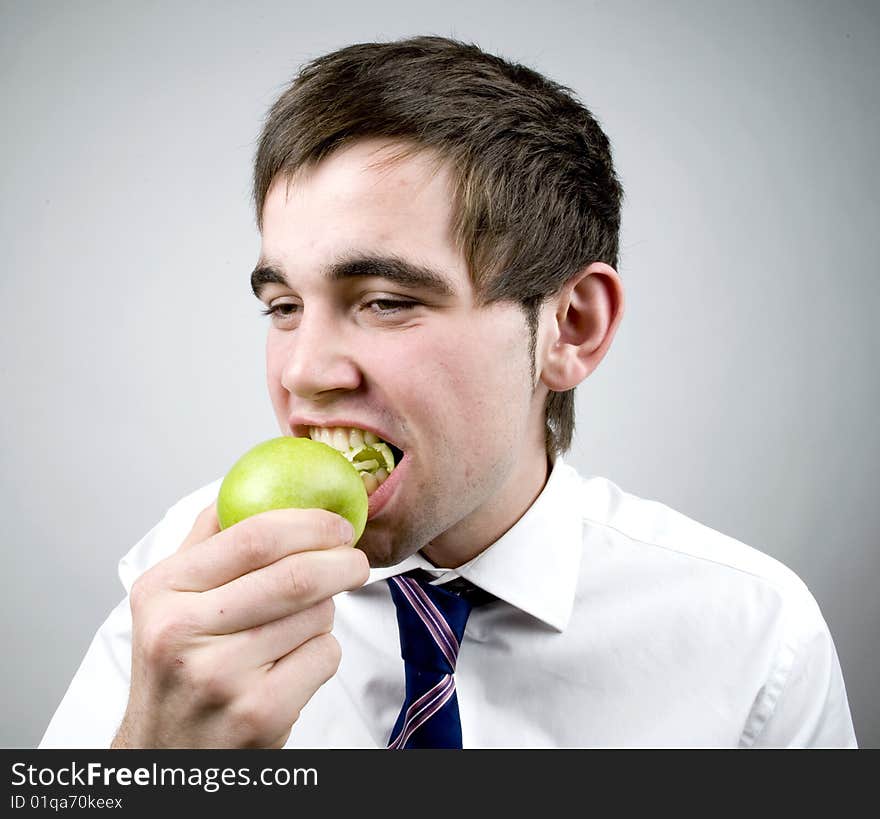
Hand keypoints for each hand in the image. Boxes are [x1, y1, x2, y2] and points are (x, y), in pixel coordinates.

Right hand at [111, 502, 368, 747]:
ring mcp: (221, 678)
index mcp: (162, 591)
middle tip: (355, 560)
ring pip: (316, 617)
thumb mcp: (168, 597)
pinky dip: (325, 650)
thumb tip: (247, 484)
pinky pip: (324, 657)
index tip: (338, 523)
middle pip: (295, 577)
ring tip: (304, 621)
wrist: (167, 751)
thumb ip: (206, 540)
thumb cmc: (177, 665)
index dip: (309, 523)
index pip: (253, 538)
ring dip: (326, 611)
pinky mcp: (259, 714)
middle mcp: (183, 634)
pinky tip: (296, 662)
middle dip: (342, 561)